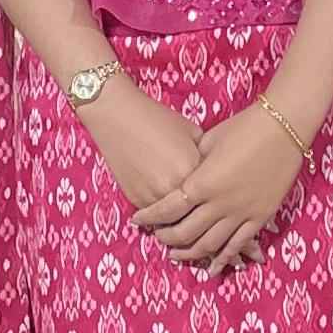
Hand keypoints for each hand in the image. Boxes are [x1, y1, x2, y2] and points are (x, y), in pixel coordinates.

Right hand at [86, 80, 203, 216]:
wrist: (117, 116)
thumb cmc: (156, 119)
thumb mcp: (191, 131)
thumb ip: (204, 154)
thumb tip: (212, 172)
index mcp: (192, 168)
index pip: (210, 191)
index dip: (212, 190)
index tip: (214, 192)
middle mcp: (174, 187)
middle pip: (193, 209)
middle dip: (197, 208)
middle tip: (202, 209)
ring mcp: (154, 196)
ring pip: (173, 217)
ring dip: (177, 214)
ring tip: (182, 209)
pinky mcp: (136, 199)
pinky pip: (154, 214)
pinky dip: (158, 210)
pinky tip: (161, 201)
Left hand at [135, 110, 305, 276]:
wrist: (283, 127)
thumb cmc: (242, 127)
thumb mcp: (207, 142)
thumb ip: (192, 164)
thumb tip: (181, 178)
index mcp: (202, 182)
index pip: (167, 209)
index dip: (149, 217)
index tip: (137, 220)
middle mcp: (220, 203)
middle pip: (185, 232)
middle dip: (167, 238)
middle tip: (157, 237)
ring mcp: (242, 213)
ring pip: (211, 245)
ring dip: (191, 254)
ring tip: (177, 256)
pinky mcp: (261, 217)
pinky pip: (239, 244)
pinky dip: (224, 257)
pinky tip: (213, 266)